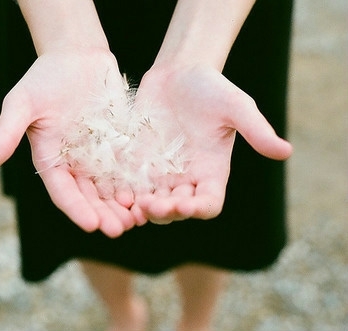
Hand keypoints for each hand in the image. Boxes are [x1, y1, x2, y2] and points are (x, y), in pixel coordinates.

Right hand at [0, 48, 145, 236]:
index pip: (63, 192)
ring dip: (122, 206)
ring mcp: (99, 155)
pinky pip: (130, 167)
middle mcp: (75, 163)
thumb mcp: (21, 104)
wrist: (76, 55)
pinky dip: (138, 183)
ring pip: (111, 188)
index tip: (92, 225)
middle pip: (90, 196)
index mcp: (51, 160)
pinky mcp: (120, 144)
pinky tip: (151, 193)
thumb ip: (6, 135)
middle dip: (104, 214)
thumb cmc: (44, 77)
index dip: (77, 209)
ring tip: (139, 219)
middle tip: (120, 230)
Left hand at [131, 64, 292, 222]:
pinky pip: (130, 186)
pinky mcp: (138, 163)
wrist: (177, 73)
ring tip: (132, 204)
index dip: (197, 209)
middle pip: (176, 209)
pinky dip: (124, 193)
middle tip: (151, 205)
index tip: (184, 204)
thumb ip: (257, 130)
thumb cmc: (211, 87)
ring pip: (151, 203)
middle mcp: (185, 178)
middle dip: (164, 212)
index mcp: (211, 172)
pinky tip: (116, 192)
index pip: (208, 204)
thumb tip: (286, 152)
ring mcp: (160, 172)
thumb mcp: (236, 106)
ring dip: (142, 209)